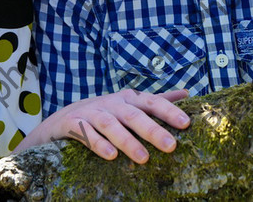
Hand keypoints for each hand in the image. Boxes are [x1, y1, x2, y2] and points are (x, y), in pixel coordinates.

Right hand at [41, 88, 189, 163]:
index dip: (169, 111)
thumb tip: (187, 93)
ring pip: (111, 125)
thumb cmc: (107, 112)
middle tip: (171, 146)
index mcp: (128, 98)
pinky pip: (87, 134)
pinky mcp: (74, 124)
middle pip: (134, 115)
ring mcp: (92, 112)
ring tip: (144, 158)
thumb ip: (157, 100)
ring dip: (127, 140)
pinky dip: (99, 144)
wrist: (65, 118)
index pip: (152, 102)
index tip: (186, 123)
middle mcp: (112, 103)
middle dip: (153, 130)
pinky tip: (111, 156)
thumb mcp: (131, 104)